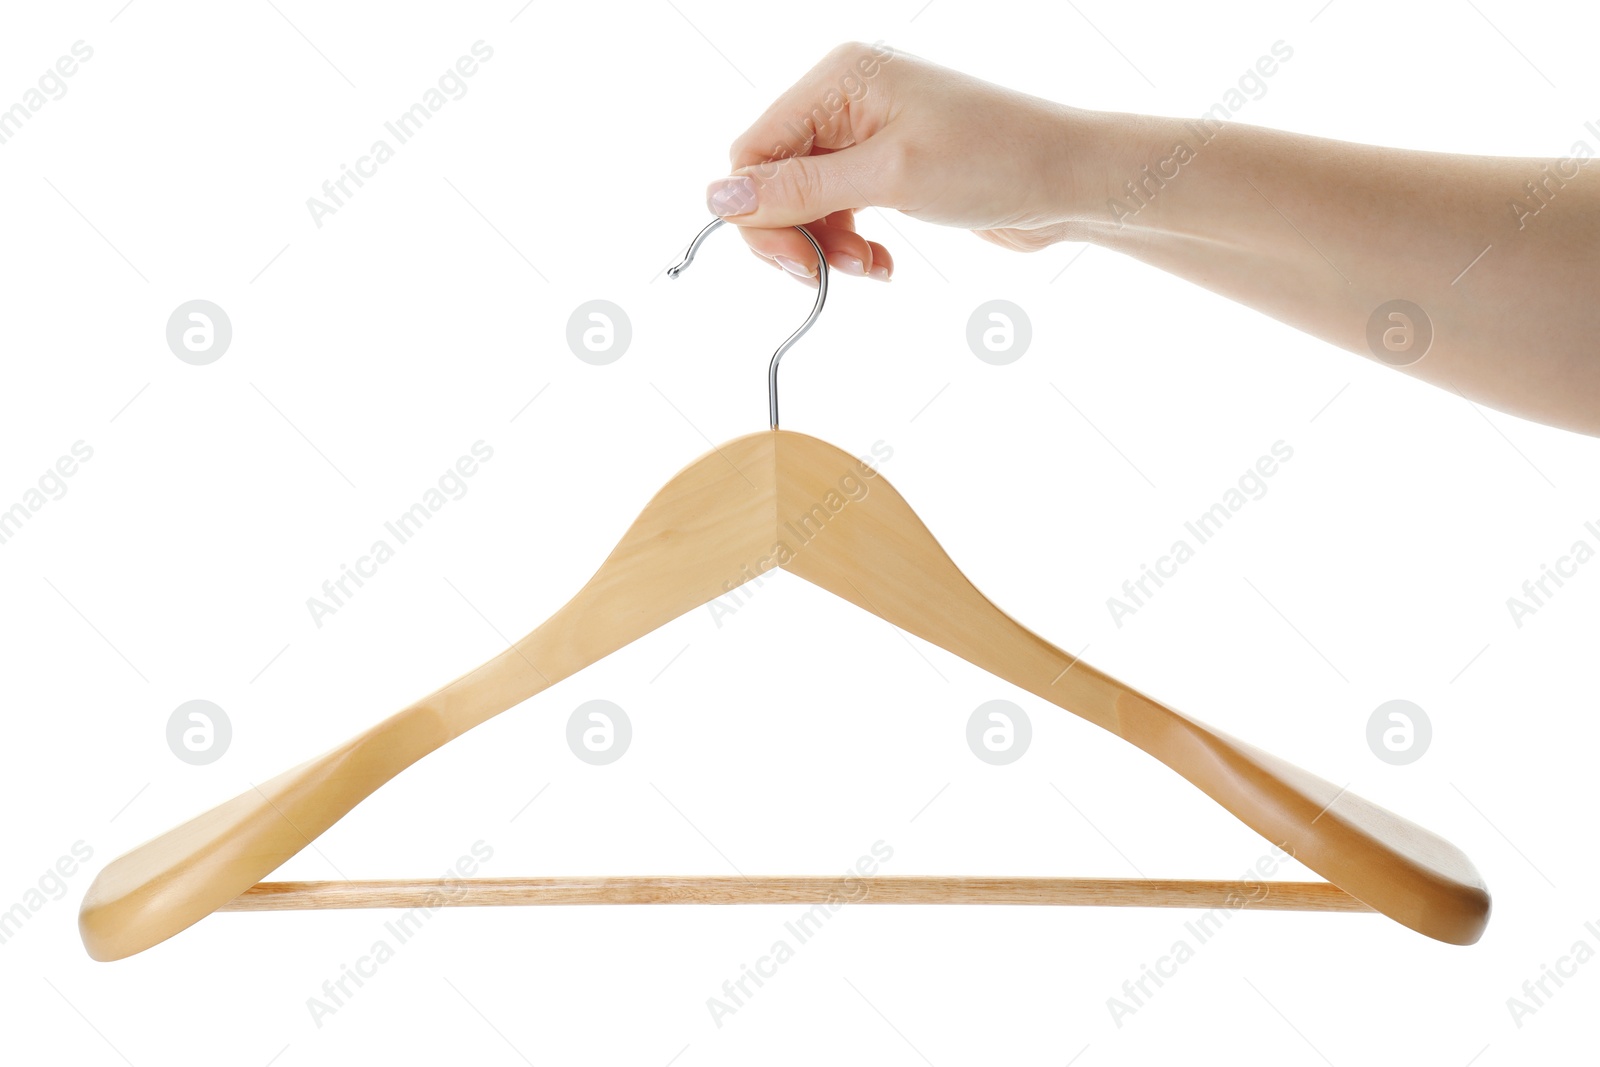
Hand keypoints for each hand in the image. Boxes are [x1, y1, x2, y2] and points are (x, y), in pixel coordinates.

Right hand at [707, 42, 1101, 283]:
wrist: (1071, 181)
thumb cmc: (995, 161)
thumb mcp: (890, 178)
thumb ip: (800, 190)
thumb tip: (719, 198)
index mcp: (839, 79)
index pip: (754, 151)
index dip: (759, 215)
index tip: (795, 264)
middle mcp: (846, 98)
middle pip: (774, 180)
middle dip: (796, 235)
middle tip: (829, 275)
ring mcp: (866, 133)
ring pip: (805, 203)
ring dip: (827, 247)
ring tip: (871, 267)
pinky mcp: (887, 167)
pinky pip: (839, 212)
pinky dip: (851, 245)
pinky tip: (883, 265)